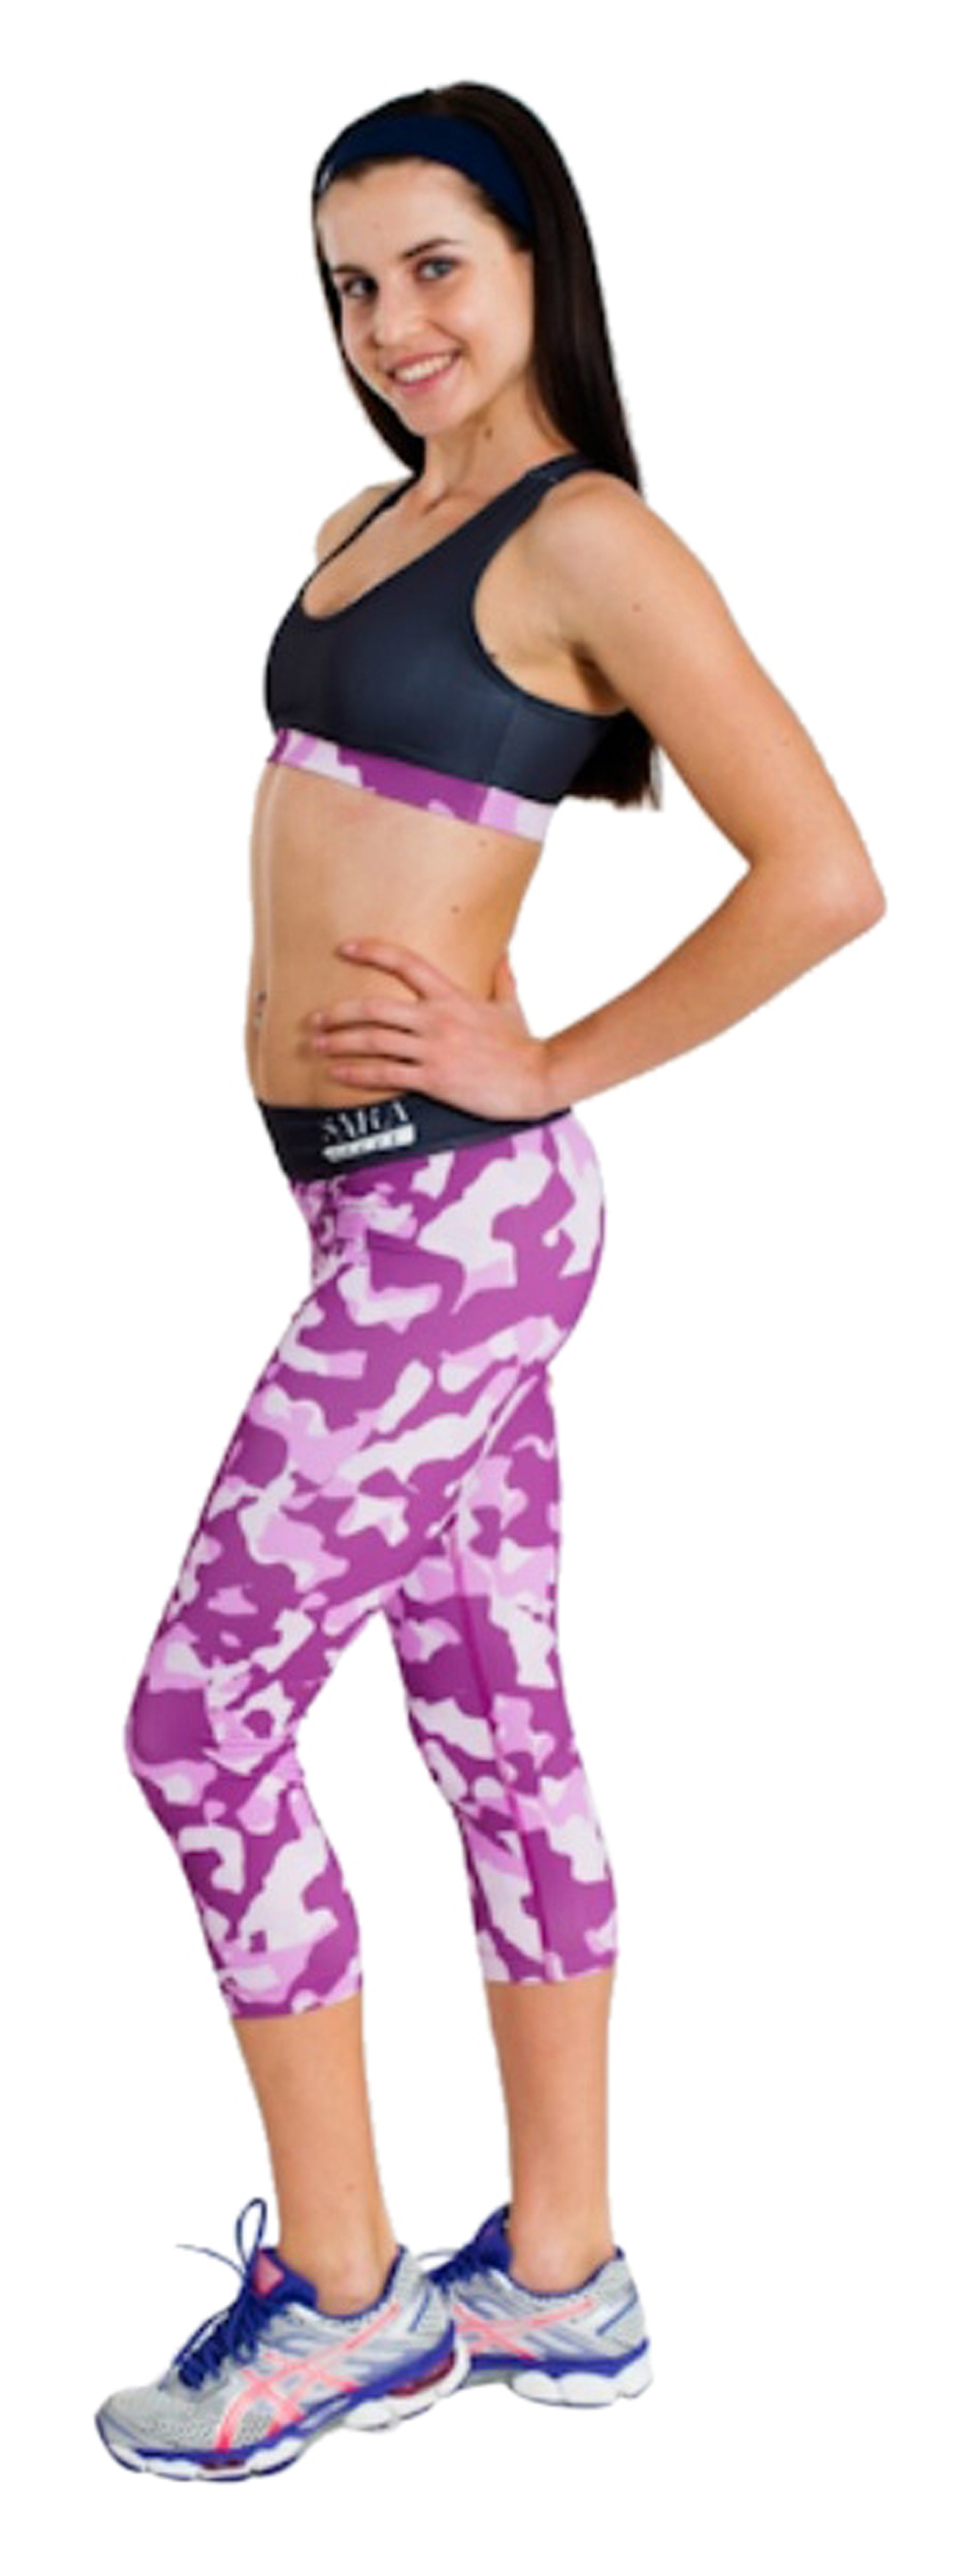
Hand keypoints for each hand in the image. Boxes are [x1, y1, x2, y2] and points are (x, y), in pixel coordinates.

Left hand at [309, 939, 550, 1120]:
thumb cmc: (522, 1044)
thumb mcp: (510, 1004)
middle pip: (375, 1008)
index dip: (371, 951)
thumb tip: (502, 953)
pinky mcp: (434, 1079)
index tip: (344, 948)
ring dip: (340, 1043)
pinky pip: (386, 1074)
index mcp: (452, 996)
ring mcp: (434, 1049)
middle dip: (338, 1013)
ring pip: (374, 1041)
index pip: (406, 963)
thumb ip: (501, 977)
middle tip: (314, 1018)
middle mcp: (437, 1019)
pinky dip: (357, 1073)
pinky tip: (338, 1073)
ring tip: (316, 1046)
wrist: (538, 1077)